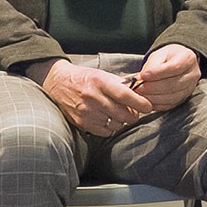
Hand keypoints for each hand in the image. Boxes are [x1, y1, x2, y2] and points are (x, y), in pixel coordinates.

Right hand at [40, 59, 154, 136]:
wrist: (58, 83)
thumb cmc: (84, 78)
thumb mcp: (102, 75)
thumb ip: (120, 84)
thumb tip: (141, 92)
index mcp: (100, 82)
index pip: (125, 95)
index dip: (140, 103)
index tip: (148, 106)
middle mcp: (93, 97)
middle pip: (123, 113)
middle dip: (133, 115)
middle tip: (135, 112)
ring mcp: (87, 112)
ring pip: (116, 124)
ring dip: (121, 121)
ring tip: (119, 115)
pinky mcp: (82, 123)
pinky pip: (105, 131)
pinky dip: (110, 127)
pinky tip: (107, 119)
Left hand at [128, 44, 202, 110]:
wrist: (178, 63)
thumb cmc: (168, 58)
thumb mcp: (160, 55)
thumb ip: (152, 66)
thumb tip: (141, 78)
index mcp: (187, 59)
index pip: (174, 67)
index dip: (158, 73)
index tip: (143, 76)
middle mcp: (192, 75)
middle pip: (173, 84)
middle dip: (153, 88)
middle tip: (138, 88)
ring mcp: (190, 89)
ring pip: (172, 97)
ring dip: (154, 97)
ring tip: (140, 95)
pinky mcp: (184, 99)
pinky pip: (171, 105)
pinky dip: (158, 104)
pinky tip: (147, 101)